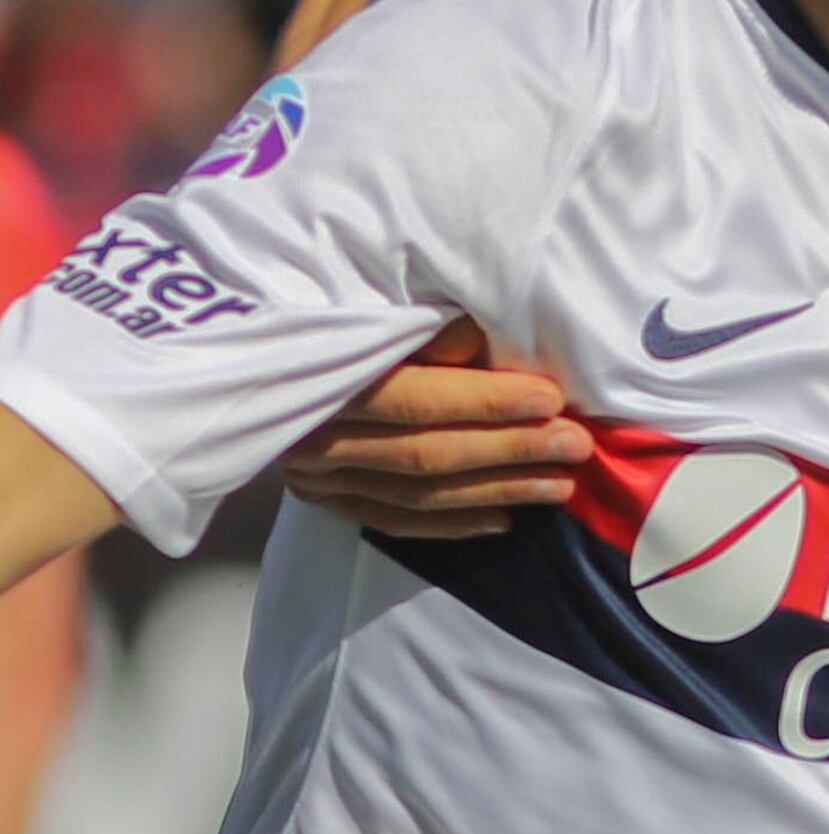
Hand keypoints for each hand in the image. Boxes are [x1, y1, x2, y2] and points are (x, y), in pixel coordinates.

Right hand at [278, 323, 591, 538]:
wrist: (248, 356)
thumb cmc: (336, 321)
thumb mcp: (376, 310)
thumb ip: (430, 331)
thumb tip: (489, 341)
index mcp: (321, 377)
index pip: (416, 399)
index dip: (487, 402)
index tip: (551, 399)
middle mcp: (313, 435)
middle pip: (425, 452)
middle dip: (510, 449)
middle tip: (575, 445)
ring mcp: (314, 474)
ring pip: (417, 493)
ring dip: (496, 490)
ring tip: (560, 484)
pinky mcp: (321, 498)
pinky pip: (394, 521)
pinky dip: (453, 523)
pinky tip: (505, 519)